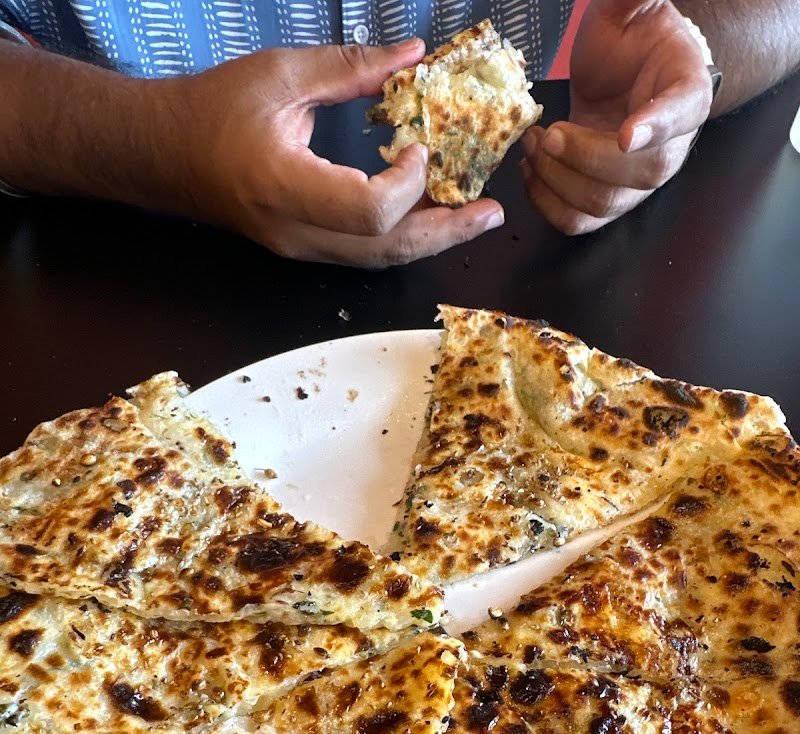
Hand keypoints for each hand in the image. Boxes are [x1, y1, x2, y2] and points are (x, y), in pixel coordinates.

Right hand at [176, 41, 503, 266]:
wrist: (164, 154)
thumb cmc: (212, 109)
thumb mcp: (280, 74)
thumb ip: (350, 68)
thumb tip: (413, 53)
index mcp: (284, 186)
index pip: (368, 210)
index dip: (407, 184)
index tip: (419, 146)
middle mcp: (295, 231)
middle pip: (385, 250)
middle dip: (445, 231)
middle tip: (491, 213)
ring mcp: (299, 248)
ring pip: (377, 260)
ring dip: (430, 240)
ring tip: (472, 219)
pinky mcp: (303, 248)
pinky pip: (362, 253)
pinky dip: (400, 236)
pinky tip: (428, 216)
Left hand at [521, 0, 711, 234]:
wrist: (623, 71)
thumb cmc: (632, 42)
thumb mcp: (630, 10)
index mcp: (687, 92)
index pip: (681, 114)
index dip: (655, 128)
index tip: (626, 135)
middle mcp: (669, 147)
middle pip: (637, 173)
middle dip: (583, 157)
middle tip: (548, 134)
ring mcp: (637, 182)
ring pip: (603, 203)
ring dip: (558, 180)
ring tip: (534, 146)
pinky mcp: (605, 200)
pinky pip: (579, 220)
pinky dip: (547, 202)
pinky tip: (532, 171)